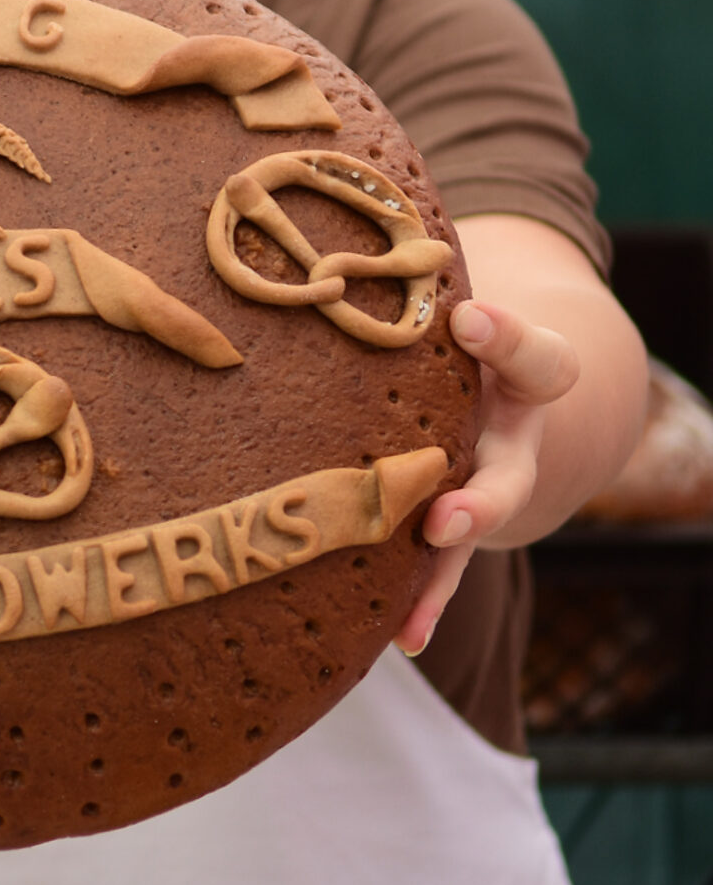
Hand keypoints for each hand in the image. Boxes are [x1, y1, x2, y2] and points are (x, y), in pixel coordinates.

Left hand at [395, 299, 579, 655]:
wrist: (498, 397)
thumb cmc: (458, 343)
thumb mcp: (456, 311)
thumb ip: (423, 293)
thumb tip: (351, 247)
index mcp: (521, 377)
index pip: (532, 356)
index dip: (504, 339)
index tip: (468, 320)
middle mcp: (510, 438)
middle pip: (508, 474)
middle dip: (480, 500)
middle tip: (446, 518)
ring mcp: (486, 487)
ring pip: (471, 537)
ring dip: (444, 571)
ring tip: (413, 611)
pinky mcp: (451, 525)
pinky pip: (441, 569)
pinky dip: (421, 603)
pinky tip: (398, 637)